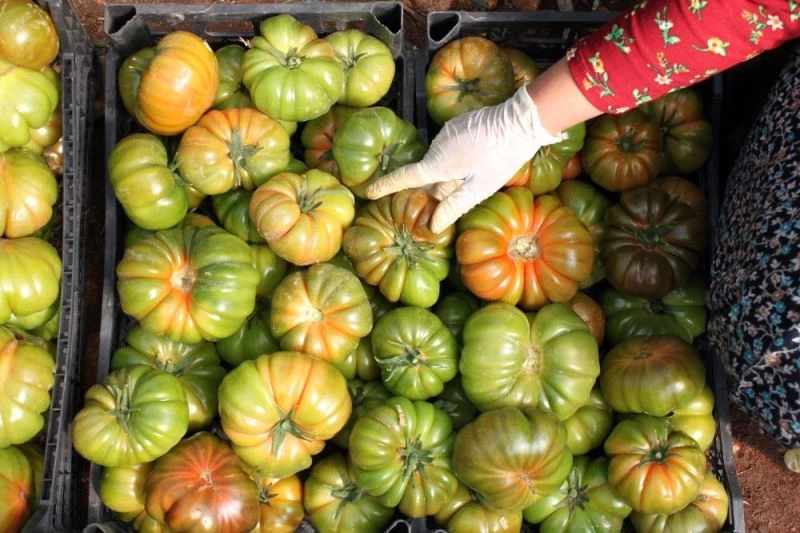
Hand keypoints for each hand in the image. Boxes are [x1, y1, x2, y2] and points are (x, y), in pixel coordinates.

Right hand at [364, 85, 562, 232]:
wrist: (520, 121)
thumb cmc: (501, 157)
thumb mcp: (480, 188)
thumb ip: (454, 206)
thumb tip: (433, 226)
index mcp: (438, 164)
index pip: (405, 178)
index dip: (386, 186)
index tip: (369, 192)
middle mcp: (436, 146)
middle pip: (426, 173)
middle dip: (431, 188)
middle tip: (447, 200)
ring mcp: (446, 133)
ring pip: (439, 161)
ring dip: (448, 173)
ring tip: (474, 176)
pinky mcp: (457, 125)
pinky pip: (449, 148)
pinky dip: (456, 158)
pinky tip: (476, 161)